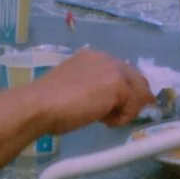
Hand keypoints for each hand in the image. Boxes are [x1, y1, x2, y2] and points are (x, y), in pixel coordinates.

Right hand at [28, 50, 153, 134]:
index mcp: (93, 56)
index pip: (122, 71)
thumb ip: (93, 87)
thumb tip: (107, 101)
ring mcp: (114, 70)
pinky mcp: (119, 86)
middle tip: (119, 115)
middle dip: (133, 99)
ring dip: (126, 109)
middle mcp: (106, 58)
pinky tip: (104, 121)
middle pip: (137, 79)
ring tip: (106, 120)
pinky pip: (133, 107)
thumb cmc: (49, 102)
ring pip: (138, 93)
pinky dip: (122, 118)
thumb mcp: (75, 88)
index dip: (123, 90)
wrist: (41, 104)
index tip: (114, 106)